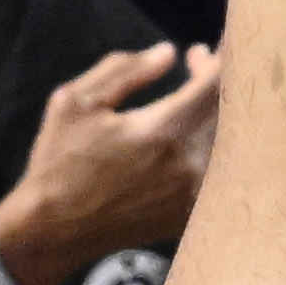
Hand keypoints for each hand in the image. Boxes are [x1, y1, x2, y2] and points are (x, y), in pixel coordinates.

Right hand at [0, 41, 220, 284]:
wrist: (53, 232)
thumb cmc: (59, 163)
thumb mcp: (77, 103)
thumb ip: (126, 71)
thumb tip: (169, 52)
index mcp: (165, 131)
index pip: (217, 83)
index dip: (217, 59)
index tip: (197, 52)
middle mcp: (191, 163)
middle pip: (231, 111)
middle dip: (219, 81)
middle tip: (198, 64)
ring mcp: (195, 194)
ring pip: (231, 142)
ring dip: (218, 113)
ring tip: (193, 98)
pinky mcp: (191, 214)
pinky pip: (220, 172)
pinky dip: (214, 147)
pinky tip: (192, 135)